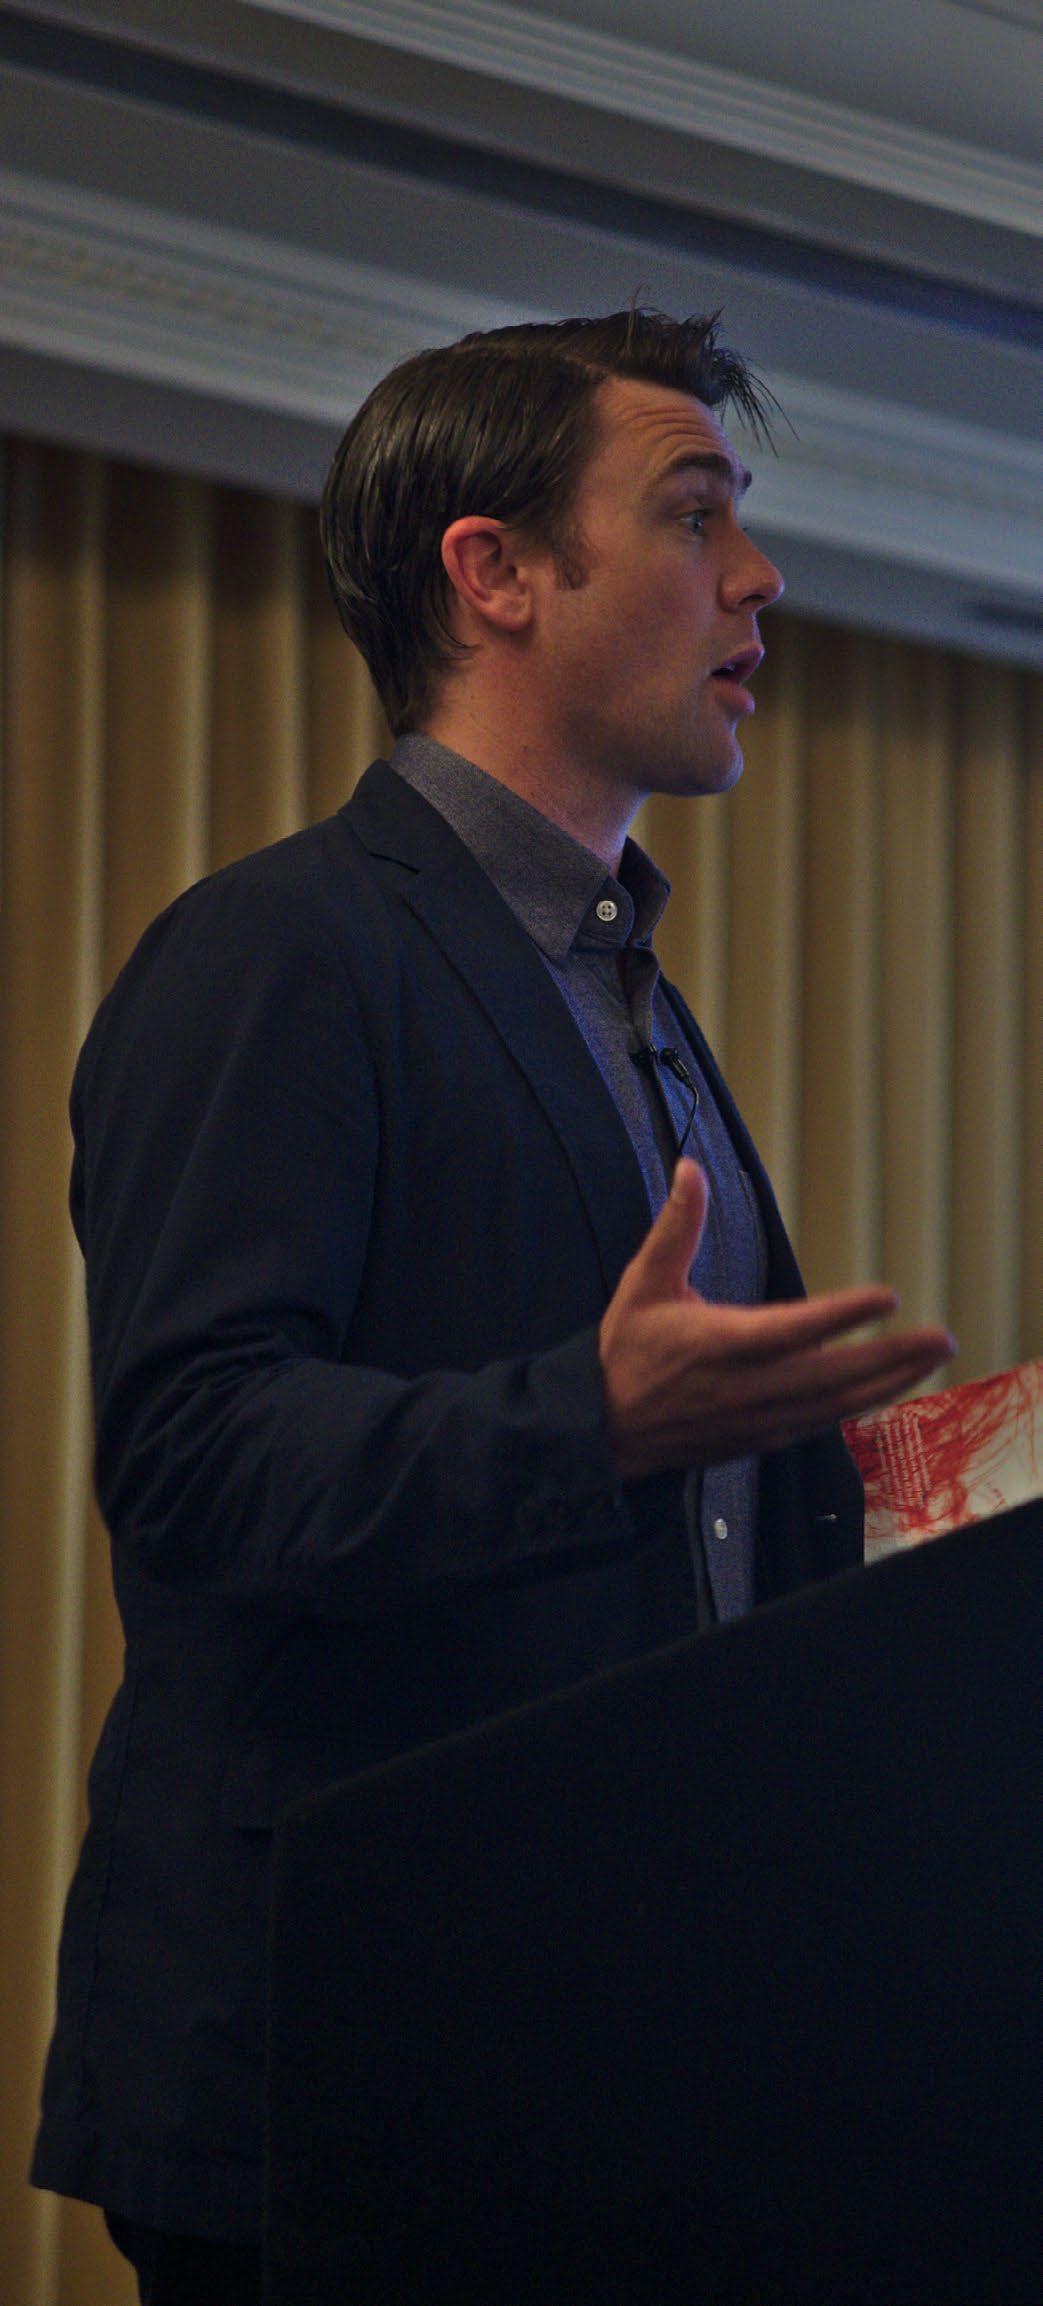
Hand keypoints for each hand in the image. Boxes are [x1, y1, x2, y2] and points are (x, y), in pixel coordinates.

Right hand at [599, 1158, 955, 1481]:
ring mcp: (759, 1418)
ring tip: (931, 1357)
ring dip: (890, 1380)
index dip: (841, 1316)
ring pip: (837, 1403)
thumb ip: (676, 1226)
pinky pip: (823, 1422)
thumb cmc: (626, 1353)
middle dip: (891, 1357)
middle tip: (939, 1338)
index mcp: (718, 1344)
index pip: (790, 1329)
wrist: (606, 1431)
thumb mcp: (644, 1282)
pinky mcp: (763, 1437)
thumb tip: (690, 1169)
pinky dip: (861, 1404)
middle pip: (832, 1376)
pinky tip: (890, 1387)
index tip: (885, 1297)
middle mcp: (746, 1387)